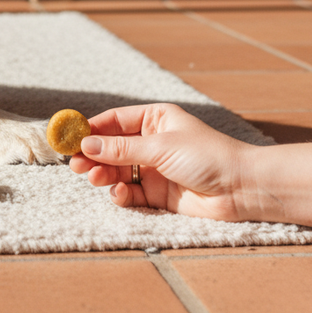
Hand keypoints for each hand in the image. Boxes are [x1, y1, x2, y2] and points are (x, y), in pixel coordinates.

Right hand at [67, 103, 255, 221]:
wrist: (242, 189)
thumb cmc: (208, 156)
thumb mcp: (160, 147)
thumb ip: (122, 148)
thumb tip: (87, 144)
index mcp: (154, 119)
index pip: (114, 121)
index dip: (91, 128)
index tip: (69, 137)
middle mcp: (151, 142)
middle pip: (111, 147)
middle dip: (93, 154)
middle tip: (75, 164)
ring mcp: (153, 168)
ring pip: (117, 170)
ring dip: (103, 174)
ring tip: (94, 178)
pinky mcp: (157, 194)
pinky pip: (129, 192)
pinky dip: (119, 193)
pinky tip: (118, 193)